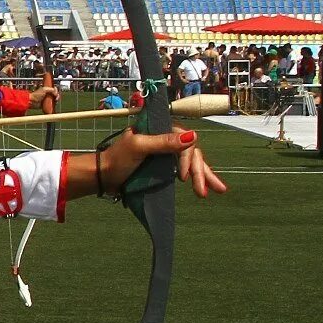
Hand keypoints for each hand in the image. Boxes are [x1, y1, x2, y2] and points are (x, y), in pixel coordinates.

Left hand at [34, 80, 59, 113]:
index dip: (56, 90)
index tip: (56, 92)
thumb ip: (51, 89)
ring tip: (55, 100)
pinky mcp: (47, 104)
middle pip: (55, 94)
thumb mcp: (44, 89)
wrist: (32, 101)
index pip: (54, 89)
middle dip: (57, 96)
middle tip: (56, 97)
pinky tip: (54, 104)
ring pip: (54, 99)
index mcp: (47, 89)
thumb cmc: (36, 95)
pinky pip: (52, 104)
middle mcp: (47, 94)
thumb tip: (56, 93)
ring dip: (56, 100)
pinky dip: (54, 104)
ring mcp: (47, 99)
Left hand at [100, 128, 228, 200]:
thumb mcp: (139, 147)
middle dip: (201, 172)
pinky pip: (185, 170)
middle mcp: (166, 139)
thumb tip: (192, 136)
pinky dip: (197, 177)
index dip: (187, 159)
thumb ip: (163, 142)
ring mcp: (166, 153)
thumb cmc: (117, 159)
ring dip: (205, 175)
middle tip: (203, 193)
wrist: (103, 176)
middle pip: (191, 153)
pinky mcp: (165, 167)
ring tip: (219, 190)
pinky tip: (206, 187)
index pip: (184, 141)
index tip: (182, 177)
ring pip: (192, 162)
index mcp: (160, 129)